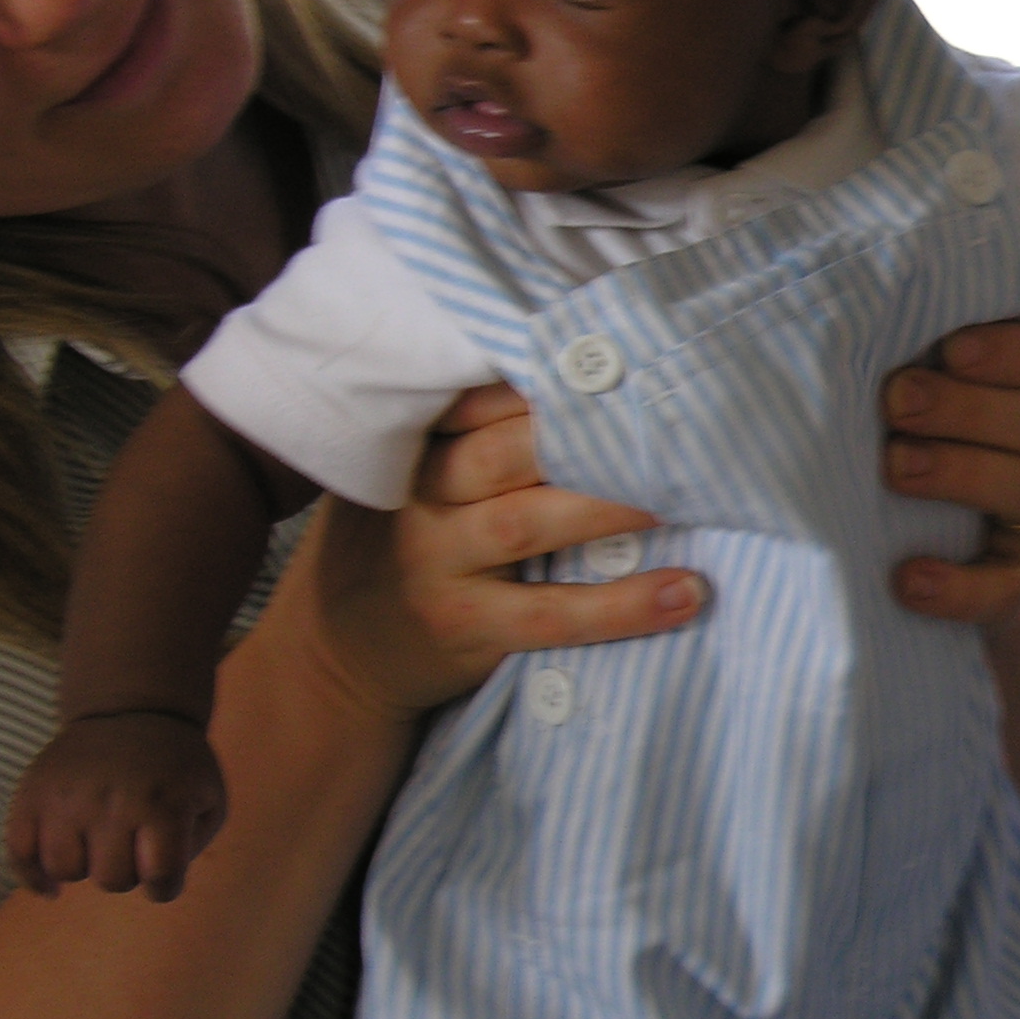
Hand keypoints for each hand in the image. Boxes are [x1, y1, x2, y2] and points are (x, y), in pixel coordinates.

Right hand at [5, 714, 228, 901]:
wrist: (131, 712)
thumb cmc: (176, 769)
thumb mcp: (209, 800)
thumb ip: (192, 849)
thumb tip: (153, 887)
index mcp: (164, 803)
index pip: (161, 880)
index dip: (164, 886)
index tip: (163, 872)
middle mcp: (112, 800)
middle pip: (112, 880)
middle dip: (127, 873)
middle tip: (132, 843)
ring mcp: (67, 797)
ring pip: (65, 871)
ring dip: (85, 867)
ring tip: (98, 843)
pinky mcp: (32, 793)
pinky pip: (19, 854)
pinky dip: (33, 876)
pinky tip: (50, 884)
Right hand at [303, 384, 705, 720]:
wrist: (332, 655)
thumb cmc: (397, 548)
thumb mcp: (405, 479)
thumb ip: (466, 436)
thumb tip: (584, 385)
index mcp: (414, 450)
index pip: (478, 397)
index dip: (549, 378)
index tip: (624, 363)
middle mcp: (420, 499)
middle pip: (506, 450)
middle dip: (587, 433)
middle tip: (671, 422)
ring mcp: (438, 563)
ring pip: (530, 521)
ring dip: (613, 506)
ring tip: (687, 494)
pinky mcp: (465, 626)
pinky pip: (551, 614)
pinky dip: (622, 606)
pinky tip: (684, 593)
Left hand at [885, 320, 1019, 624]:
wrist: (905, 546)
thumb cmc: (893, 439)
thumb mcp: (899, 397)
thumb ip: (898, 366)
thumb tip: (837, 333)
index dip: (1009, 352)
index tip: (951, 350)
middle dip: (966, 409)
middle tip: (898, 402)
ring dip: (960, 473)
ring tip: (896, 469)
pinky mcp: (1017, 575)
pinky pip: (1004, 586)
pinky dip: (958, 586)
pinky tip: (909, 577)